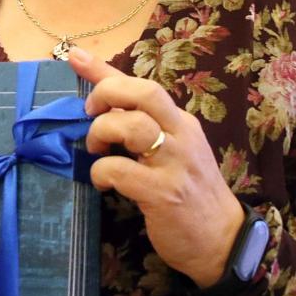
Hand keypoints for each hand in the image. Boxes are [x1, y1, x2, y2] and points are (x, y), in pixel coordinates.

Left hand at [68, 47, 243, 287]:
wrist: (221, 240)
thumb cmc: (189, 194)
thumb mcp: (173, 153)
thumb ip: (144, 129)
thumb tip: (105, 109)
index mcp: (181, 123)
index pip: (143, 86)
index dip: (104, 69)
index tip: (74, 55)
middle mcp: (181, 135)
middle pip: (144, 92)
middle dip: (107, 93)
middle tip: (90, 113)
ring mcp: (175, 163)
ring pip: (132, 125)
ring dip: (102, 132)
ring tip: (97, 151)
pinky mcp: (163, 193)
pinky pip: (120, 170)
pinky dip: (102, 172)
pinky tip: (104, 183)